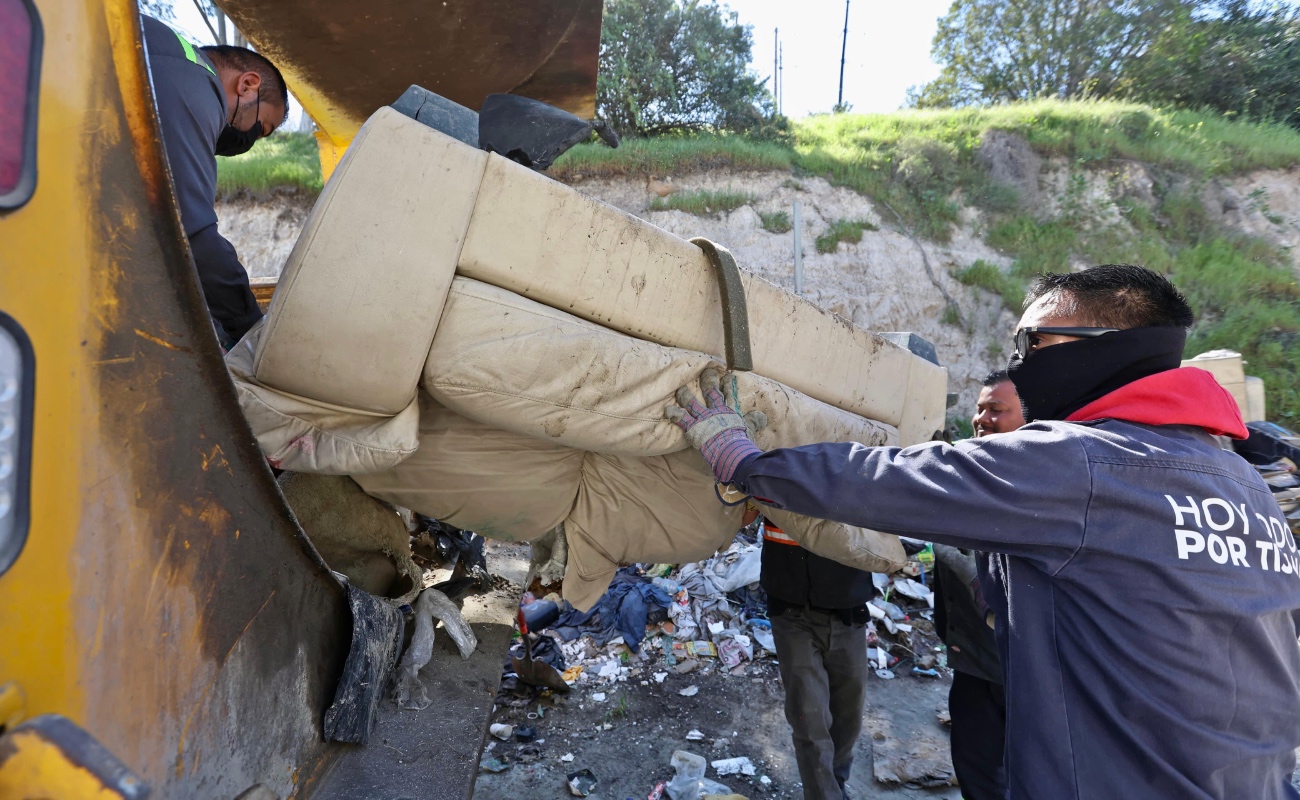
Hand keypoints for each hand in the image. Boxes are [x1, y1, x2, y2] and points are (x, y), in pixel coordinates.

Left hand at [666, 368, 765, 482]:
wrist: (731, 451)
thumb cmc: (742, 442)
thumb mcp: (750, 429)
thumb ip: (754, 421)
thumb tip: (762, 417)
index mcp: (730, 412)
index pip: (729, 395)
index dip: (728, 385)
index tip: (727, 376)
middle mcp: (716, 412)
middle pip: (710, 392)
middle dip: (708, 380)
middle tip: (706, 371)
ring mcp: (703, 418)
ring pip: (692, 403)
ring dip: (685, 396)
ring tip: (679, 389)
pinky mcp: (694, 427)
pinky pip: (681, 419)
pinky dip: (674, 414)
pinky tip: (667, 410)